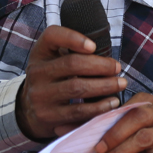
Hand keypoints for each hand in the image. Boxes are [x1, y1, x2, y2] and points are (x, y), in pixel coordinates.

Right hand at [17, 25, 125, 140]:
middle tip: (118, 68)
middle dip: (101, 65)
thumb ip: (73, 50)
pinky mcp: (48, 116)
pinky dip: (99, 107)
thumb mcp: (55, 58)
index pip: (52, 36)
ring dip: (105, 86)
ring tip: (120, 84)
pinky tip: (112, 102)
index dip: (73, 38)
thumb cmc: (54, 77)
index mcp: (40, 52)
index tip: (94, 46)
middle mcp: (36, 72)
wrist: (32, 109)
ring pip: (77, 88)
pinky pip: (78, 111)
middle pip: (72, 63)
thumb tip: (107, 52)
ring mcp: (40, 96)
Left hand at [93, 93, 152, 152]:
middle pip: (139, 118)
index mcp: (149, 103)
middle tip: (98, 150)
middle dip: (115, 135)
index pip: (131, 106)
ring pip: (143, 139)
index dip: (113, 118)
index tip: (95, 132)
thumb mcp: (132, 123)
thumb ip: (117, 120)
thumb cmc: (140, 134)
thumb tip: (92, 129)